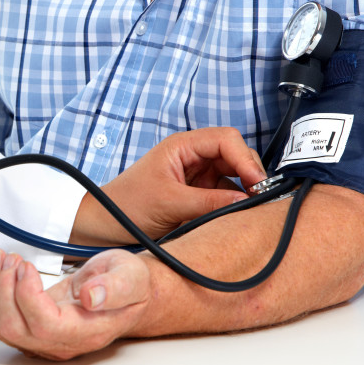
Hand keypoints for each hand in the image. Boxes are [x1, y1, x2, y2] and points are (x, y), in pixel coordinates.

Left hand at [0, 248, 149, 359]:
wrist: (125, 291)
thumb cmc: (128, 284)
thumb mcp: (130, 276)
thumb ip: (115, 287)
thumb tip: (92, 298)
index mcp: (86, 331)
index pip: (44, 325)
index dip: (27, 296)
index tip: (27, 266)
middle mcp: (61, 341)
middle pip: (14, 329)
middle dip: (2, 289)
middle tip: (11, 258)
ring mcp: (43, 338)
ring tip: (1, 258)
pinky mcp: (30, 327)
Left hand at [72, 127, 265, 244]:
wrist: (103, 225)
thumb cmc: (126, 205)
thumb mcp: (169, 204)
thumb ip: (209, 202)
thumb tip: (245, 201)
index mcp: (181, 146)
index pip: (225, 139)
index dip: (245, 158)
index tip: (257, 182)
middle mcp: (191, 157)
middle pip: (234, 155)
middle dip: (249, 173)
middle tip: (260, 198)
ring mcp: (195, 176)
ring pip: (232, 177)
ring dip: (243, 190)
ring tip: (250, 209)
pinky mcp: (196, 195)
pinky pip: (223, 195)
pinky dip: (232, 203)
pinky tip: (236, 215)